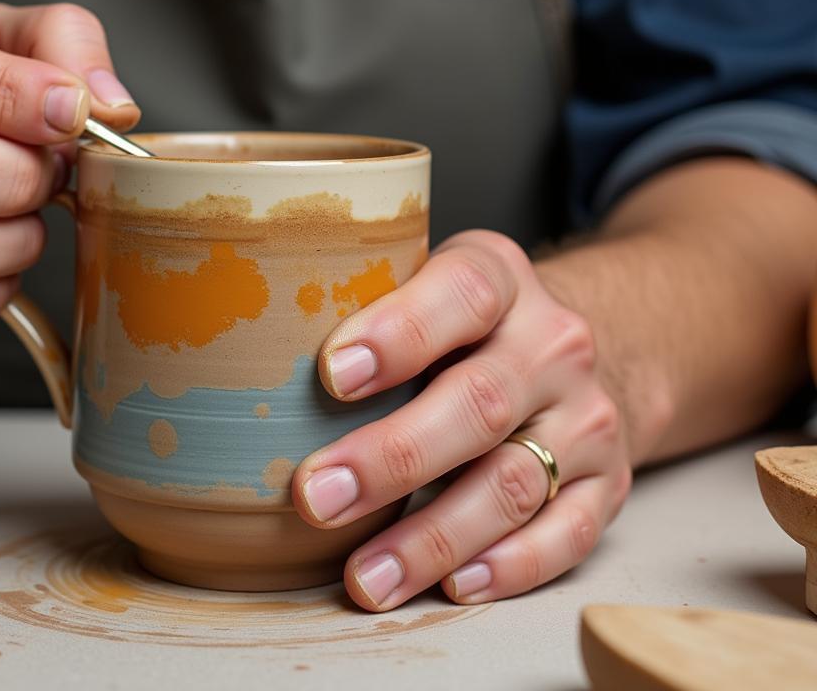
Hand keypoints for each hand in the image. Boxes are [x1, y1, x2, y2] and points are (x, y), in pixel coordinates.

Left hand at [291, 230, 631, 610]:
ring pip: (515, 481)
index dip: (400, 332)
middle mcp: (553, 343)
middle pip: (480, 402)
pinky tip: (453, 585)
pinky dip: (510, 564)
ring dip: (435, 535)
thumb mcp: (423, 282)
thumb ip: (365, 304)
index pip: (462, 294)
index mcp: (500, 276)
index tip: (332, 375)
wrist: (563, 350)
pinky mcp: (609, 481)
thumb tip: (251, 360)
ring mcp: (586, 415)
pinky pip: (569, 532)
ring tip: (366, 576)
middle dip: (394, 457)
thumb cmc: (462, 322)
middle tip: (318, 496)